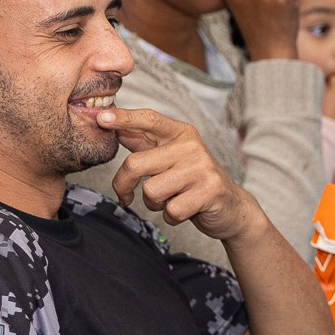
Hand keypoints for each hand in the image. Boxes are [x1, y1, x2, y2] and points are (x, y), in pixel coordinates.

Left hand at [97, 105, 264, 241]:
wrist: (232, 207)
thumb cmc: (194, 181)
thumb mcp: (171, 156)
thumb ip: (143, 142)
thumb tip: (109, 122)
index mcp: (180, 133)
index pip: (149, 119)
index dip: (124, 118)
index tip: (102, 118)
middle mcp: (191, 146)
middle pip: (136, 164)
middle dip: (123, 185)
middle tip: (125, 195)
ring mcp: (202, 168)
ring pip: (151, 191)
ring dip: (154, 204)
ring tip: (170, 200)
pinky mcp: (209, 191)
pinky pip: (170, 211)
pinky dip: (171, 217)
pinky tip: (184, 210)